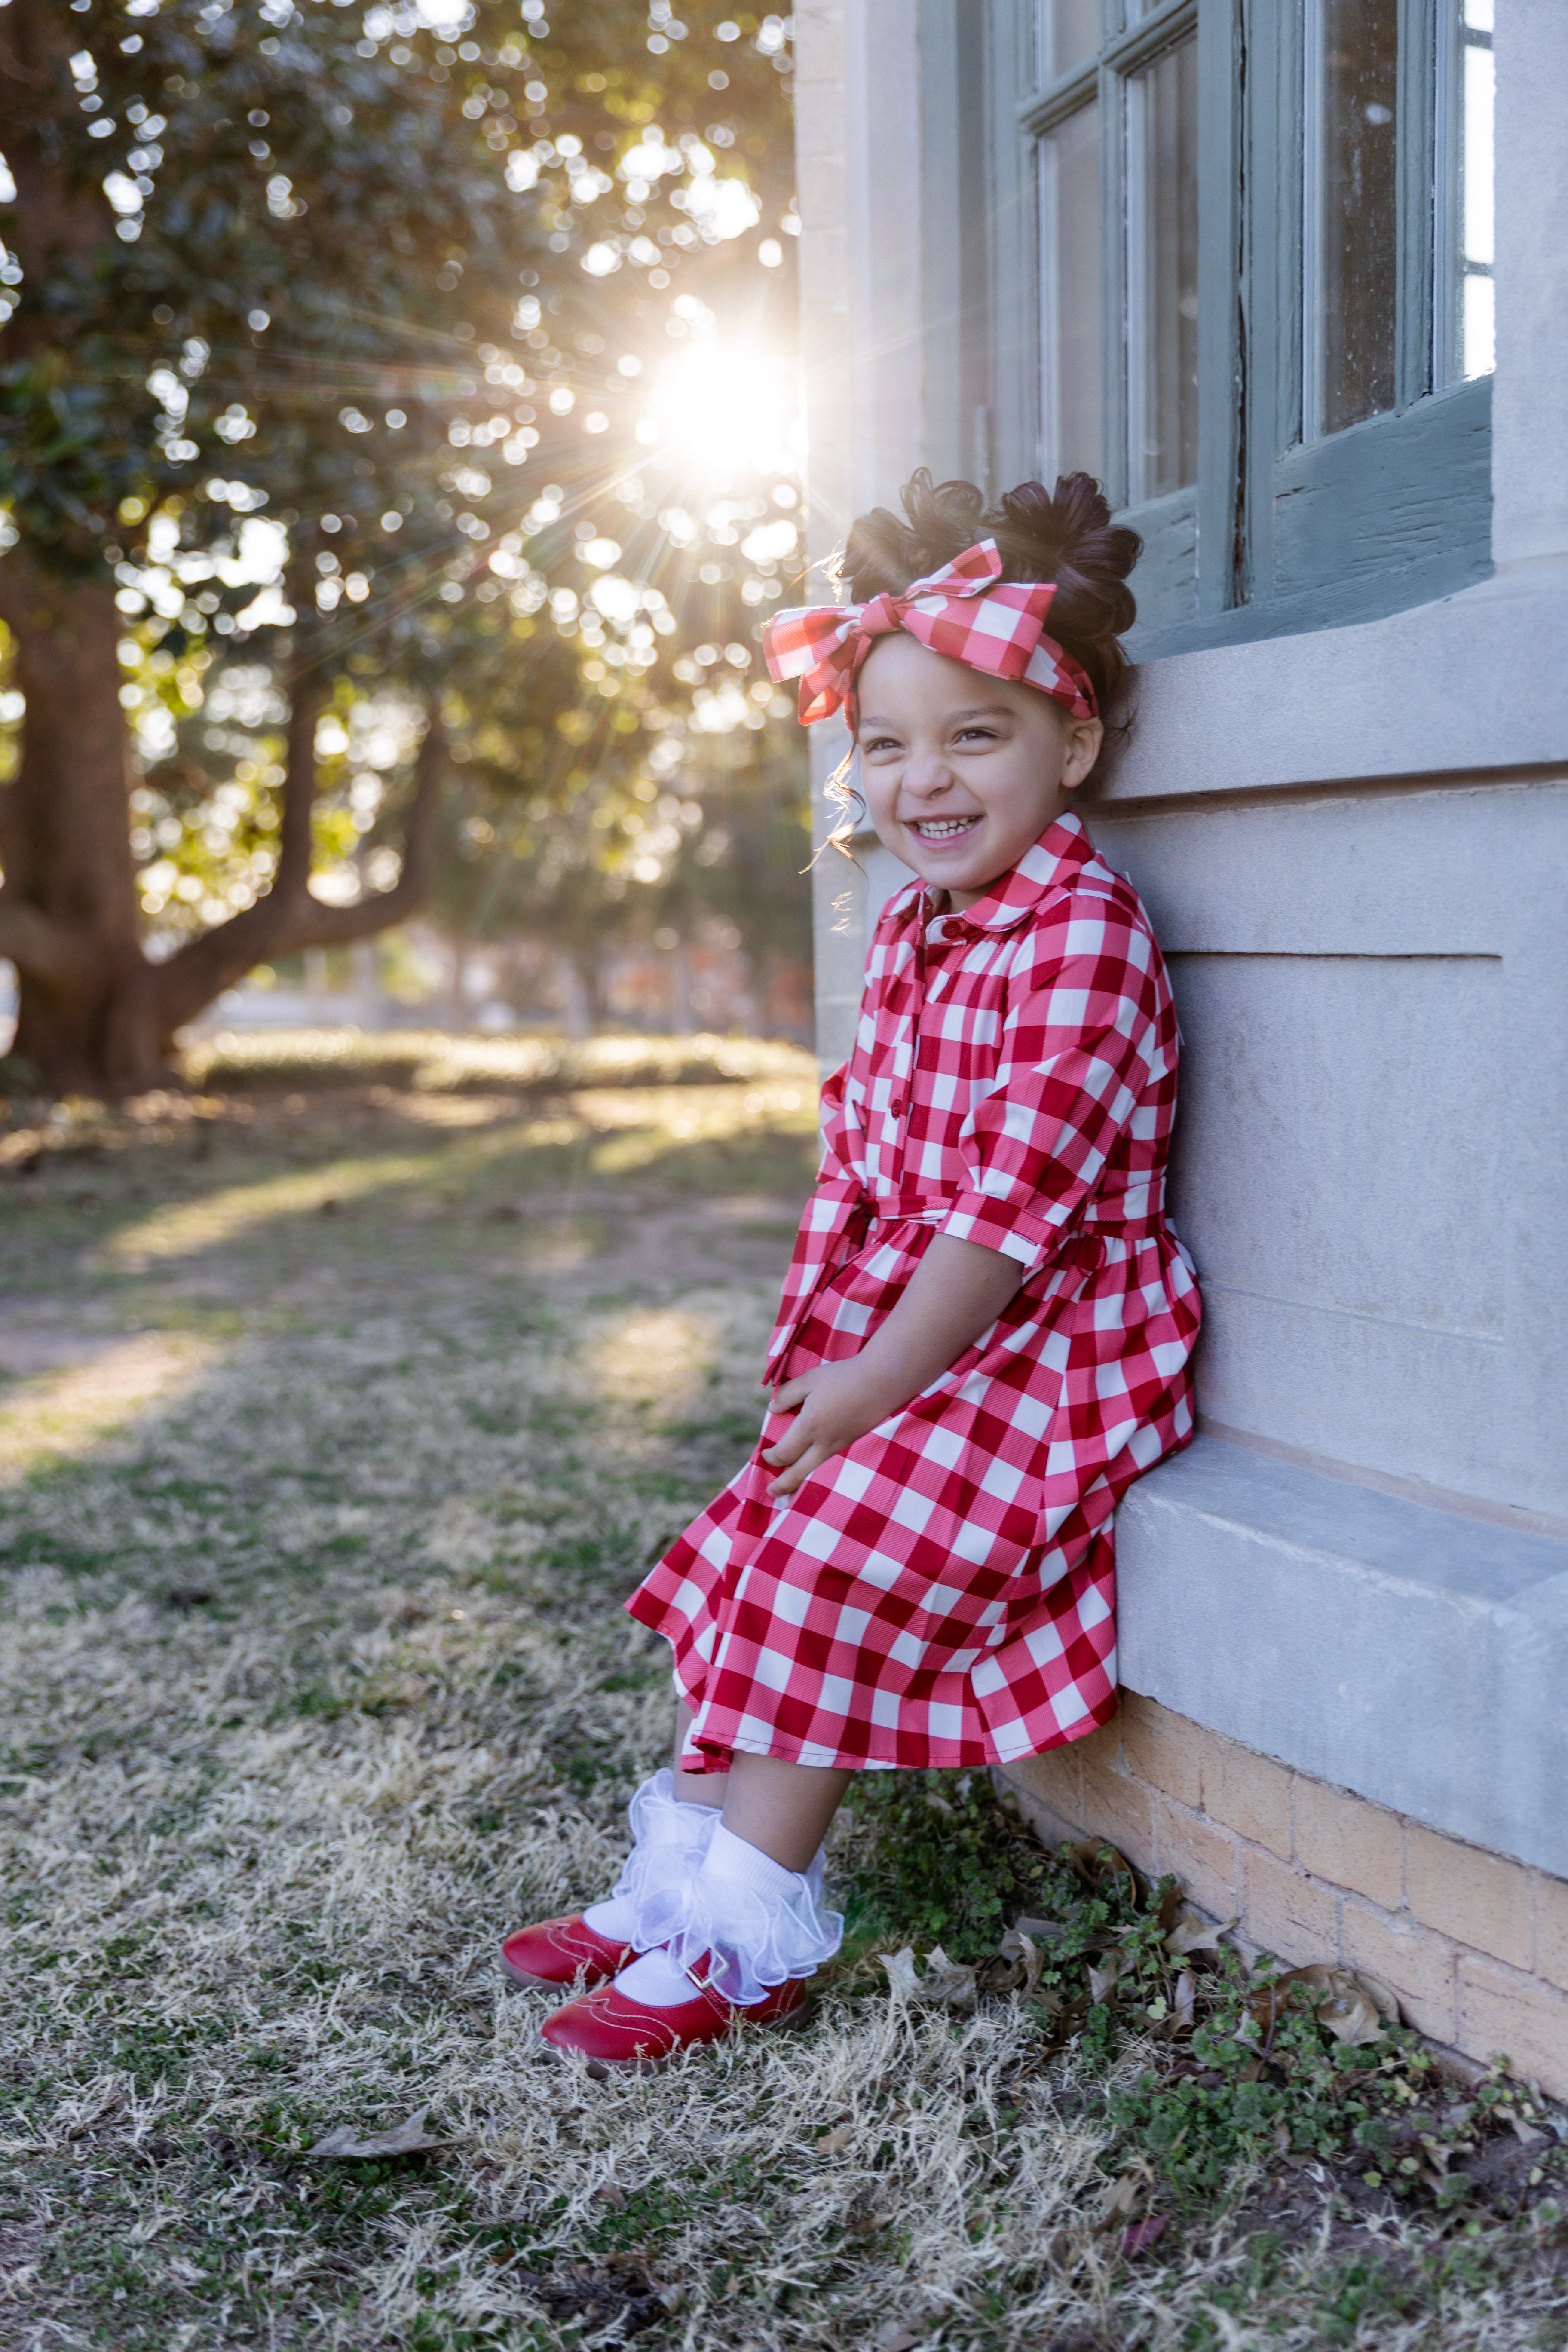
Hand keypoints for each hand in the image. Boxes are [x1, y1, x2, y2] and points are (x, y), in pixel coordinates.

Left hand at [761, 1356, 903, 1496]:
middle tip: (772, 1493)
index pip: (784, 1453)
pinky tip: (815, 1470)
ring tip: (791, 1492)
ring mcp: (841, 1447)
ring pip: (817, 1474)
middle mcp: (824, 1444)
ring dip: (801, 1484)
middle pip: (799, 1475)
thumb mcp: (810, 1379)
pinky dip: (818, 1473)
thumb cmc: (844, 1378)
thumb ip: (787, 1394)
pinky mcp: (854, 1444)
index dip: (771, 1457)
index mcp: (809, 1427)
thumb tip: (773, 1410)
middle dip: (783, 1486)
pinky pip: (831, 1465)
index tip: (765, 1454)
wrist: (883, 1382)